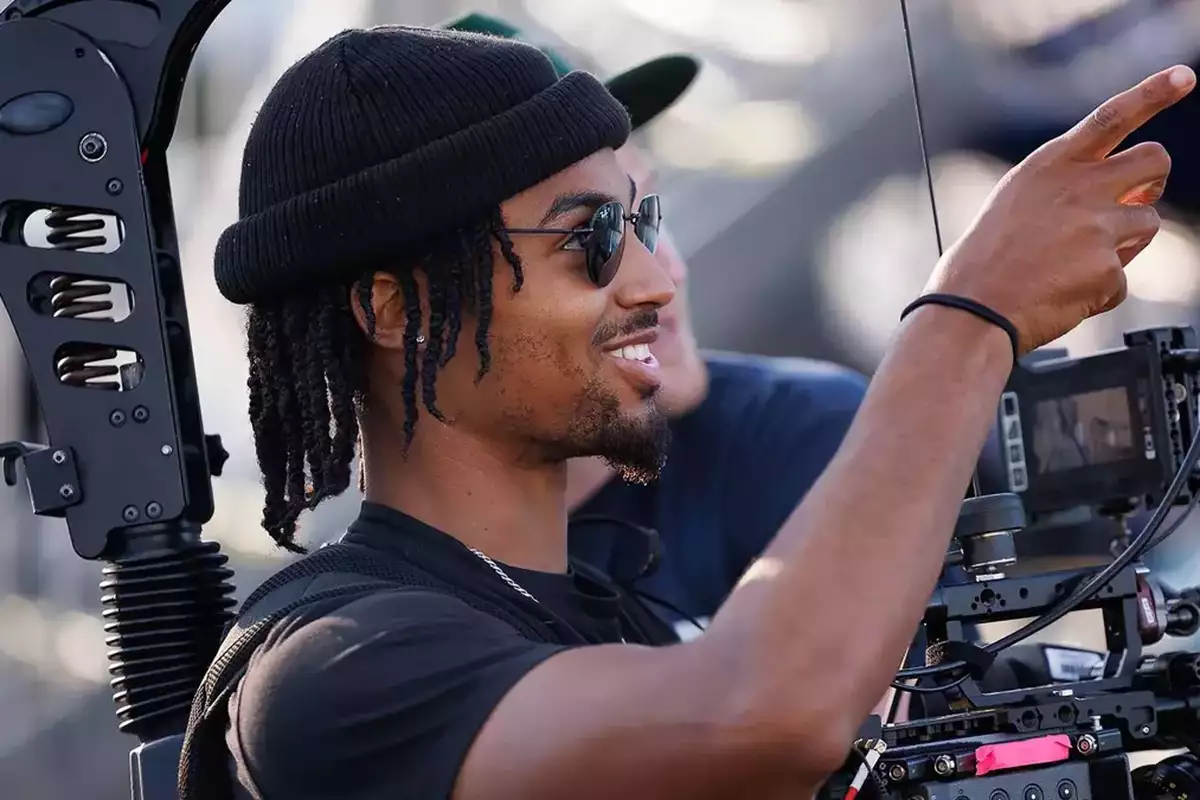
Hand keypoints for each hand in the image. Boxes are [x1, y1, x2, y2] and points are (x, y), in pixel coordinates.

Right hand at [924, 65, 1195, 353]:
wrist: (971, 308)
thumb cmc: (983, 261)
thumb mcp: (1015, 202)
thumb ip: (1068, 187)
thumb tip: (1130, 194)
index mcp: (1050, 166)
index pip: (1112, 116)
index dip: (1153, 93)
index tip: (1183, 77)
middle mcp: (1080, 187)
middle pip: (1155, 160)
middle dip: (1153, 178)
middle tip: (1136, 197)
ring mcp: (1098, 227)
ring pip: (1147, 223)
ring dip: (1124, 243)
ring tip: (1074, 263)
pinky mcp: (1109, 268)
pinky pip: (1122, 278)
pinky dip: (1099, 291)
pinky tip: (1064, 294)